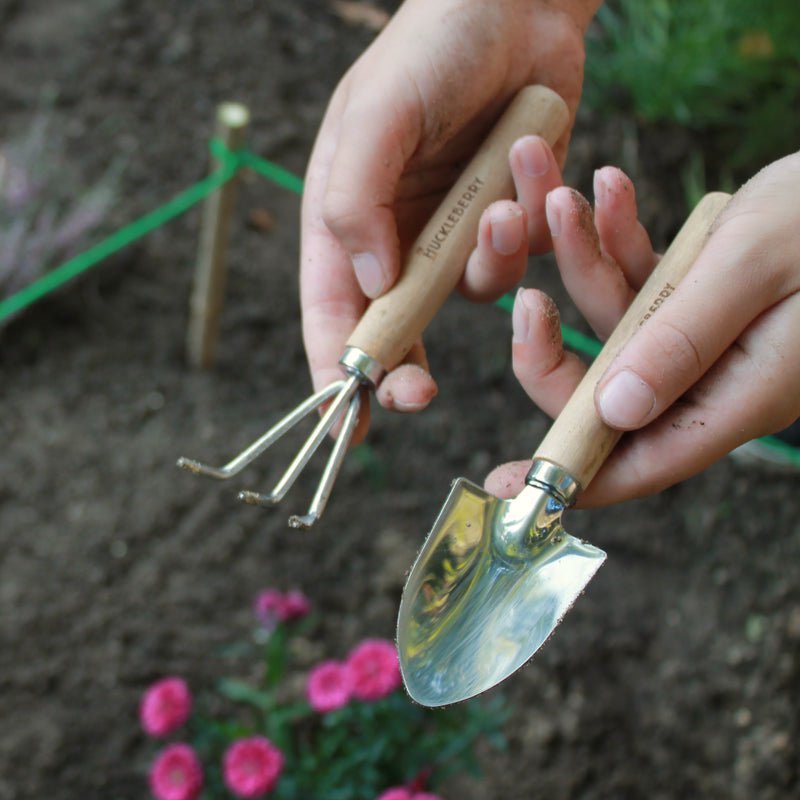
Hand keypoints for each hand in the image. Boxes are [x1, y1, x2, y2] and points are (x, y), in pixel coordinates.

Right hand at [300, 0, 599, 439]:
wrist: (517, 5)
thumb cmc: (432, 48)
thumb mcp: (378, 116)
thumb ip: (358, 200)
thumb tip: (371, 286)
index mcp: (347, 215)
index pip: (330, 311)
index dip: (333, 374)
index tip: (345, 428)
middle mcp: (396, 232)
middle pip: (393, 327)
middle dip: (405, 366)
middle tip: (421, 394)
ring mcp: (452, 229)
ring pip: (467, 292)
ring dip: (489, 264)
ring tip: (501, 201)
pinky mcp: (506, 218)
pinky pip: (519, 258)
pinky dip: (529, 229)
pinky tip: (533, 166)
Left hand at [486, 152, 799, 505]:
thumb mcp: (754, 269)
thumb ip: (685, 339)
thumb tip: (615, 411)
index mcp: (735, 396)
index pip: (642, 462)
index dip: (573, 476)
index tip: (508, 487)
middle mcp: (713, 377)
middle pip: (604, 394)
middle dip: (553, 346)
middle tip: (524, 299)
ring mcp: (703, 336)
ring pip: (613, 323)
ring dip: (583, 262)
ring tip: (563, 198)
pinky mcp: (700, 294)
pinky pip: (639, 278)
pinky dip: (619, 238)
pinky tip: (608, 186)